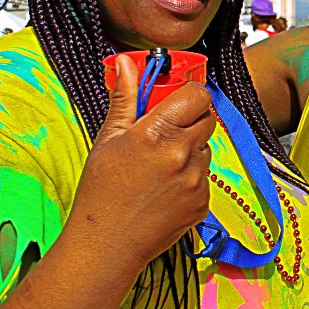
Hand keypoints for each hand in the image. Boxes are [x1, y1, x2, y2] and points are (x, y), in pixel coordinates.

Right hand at [64, 55, 215, 268]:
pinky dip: (191, 177)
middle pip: (207, 118)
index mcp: (158, 133)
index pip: (198, 95)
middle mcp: (182, 154)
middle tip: (166, 133)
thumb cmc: (100, 191)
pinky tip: (166, 188)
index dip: (189, 95)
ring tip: (160, 166)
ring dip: (191, 149)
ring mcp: (196, 180)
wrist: (106, 245)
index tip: (177, 101)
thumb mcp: (108, 139)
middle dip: (190, 120)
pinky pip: (206, 177)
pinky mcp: (204, 203)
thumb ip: (125, 98)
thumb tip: (126, 63)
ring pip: (206, 148)